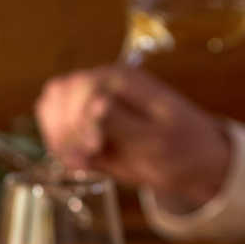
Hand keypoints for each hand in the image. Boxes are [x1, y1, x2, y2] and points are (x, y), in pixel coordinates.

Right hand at [35, 65, 231, 211]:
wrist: (193, 164)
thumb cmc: (183, 148)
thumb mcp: (158, 140)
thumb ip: (124, 122)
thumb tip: (95, 103)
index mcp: (123, 80)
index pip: (82, 87)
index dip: (81, 118)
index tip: (96, 147)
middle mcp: (103, 85)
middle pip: (60, 93)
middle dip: (66, 129)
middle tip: (89, 157)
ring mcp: (91, 102)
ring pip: (51, 105)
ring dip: (59, 137)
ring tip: (83, 162)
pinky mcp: (87, 124)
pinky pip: (57, 126)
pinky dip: (61, 146)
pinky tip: (81, 164)